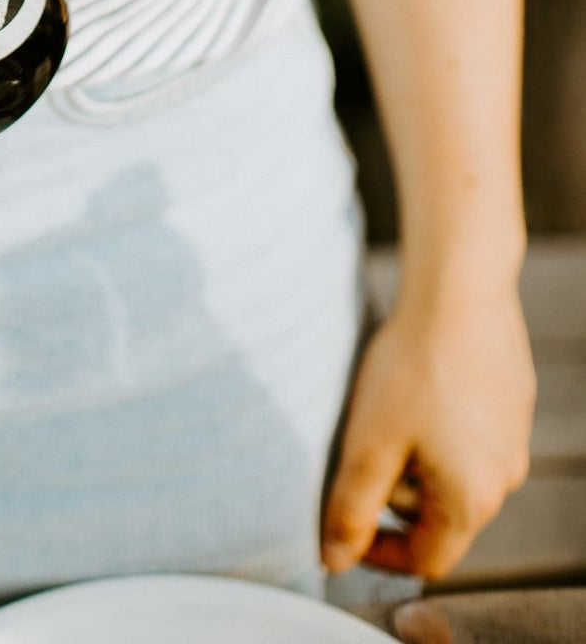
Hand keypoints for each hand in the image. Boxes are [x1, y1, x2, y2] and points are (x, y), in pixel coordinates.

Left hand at [322, 274, 534, 579]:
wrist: (461, 290)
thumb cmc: (413, 367)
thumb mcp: (369, 444)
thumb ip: (352, 508)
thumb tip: (335, 559)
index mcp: (471, 500)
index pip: (427, 559)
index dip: (382, 552)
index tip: (347, 522)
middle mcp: (504, 478)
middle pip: (442, 516)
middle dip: (396, 495)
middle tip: (363, 449)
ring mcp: (514, 438)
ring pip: (456, 472)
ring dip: (416, 457)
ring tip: (388, 410)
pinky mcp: (513, 401)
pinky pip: (471, 433)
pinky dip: (438, 424)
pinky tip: (417, 383)